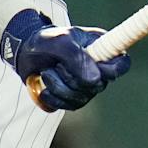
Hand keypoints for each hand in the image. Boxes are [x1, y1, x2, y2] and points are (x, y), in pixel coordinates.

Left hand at [0, 8, 129, 112]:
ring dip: (59, 87)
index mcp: (102, 50)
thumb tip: (95, 80)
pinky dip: (53, 98)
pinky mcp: (73, 99)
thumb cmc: (46, 41)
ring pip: (81, 98)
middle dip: (72, 77)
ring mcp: (86, 87)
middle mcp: (98, 70)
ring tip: (47, 72)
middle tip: (57, 64)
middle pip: (97, 85)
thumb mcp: (59, 41)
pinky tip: (45, 88)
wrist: (26, 53)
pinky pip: (69, 106)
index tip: (94, 67)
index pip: (122, 64)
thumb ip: (76, 57)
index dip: (111, 70)